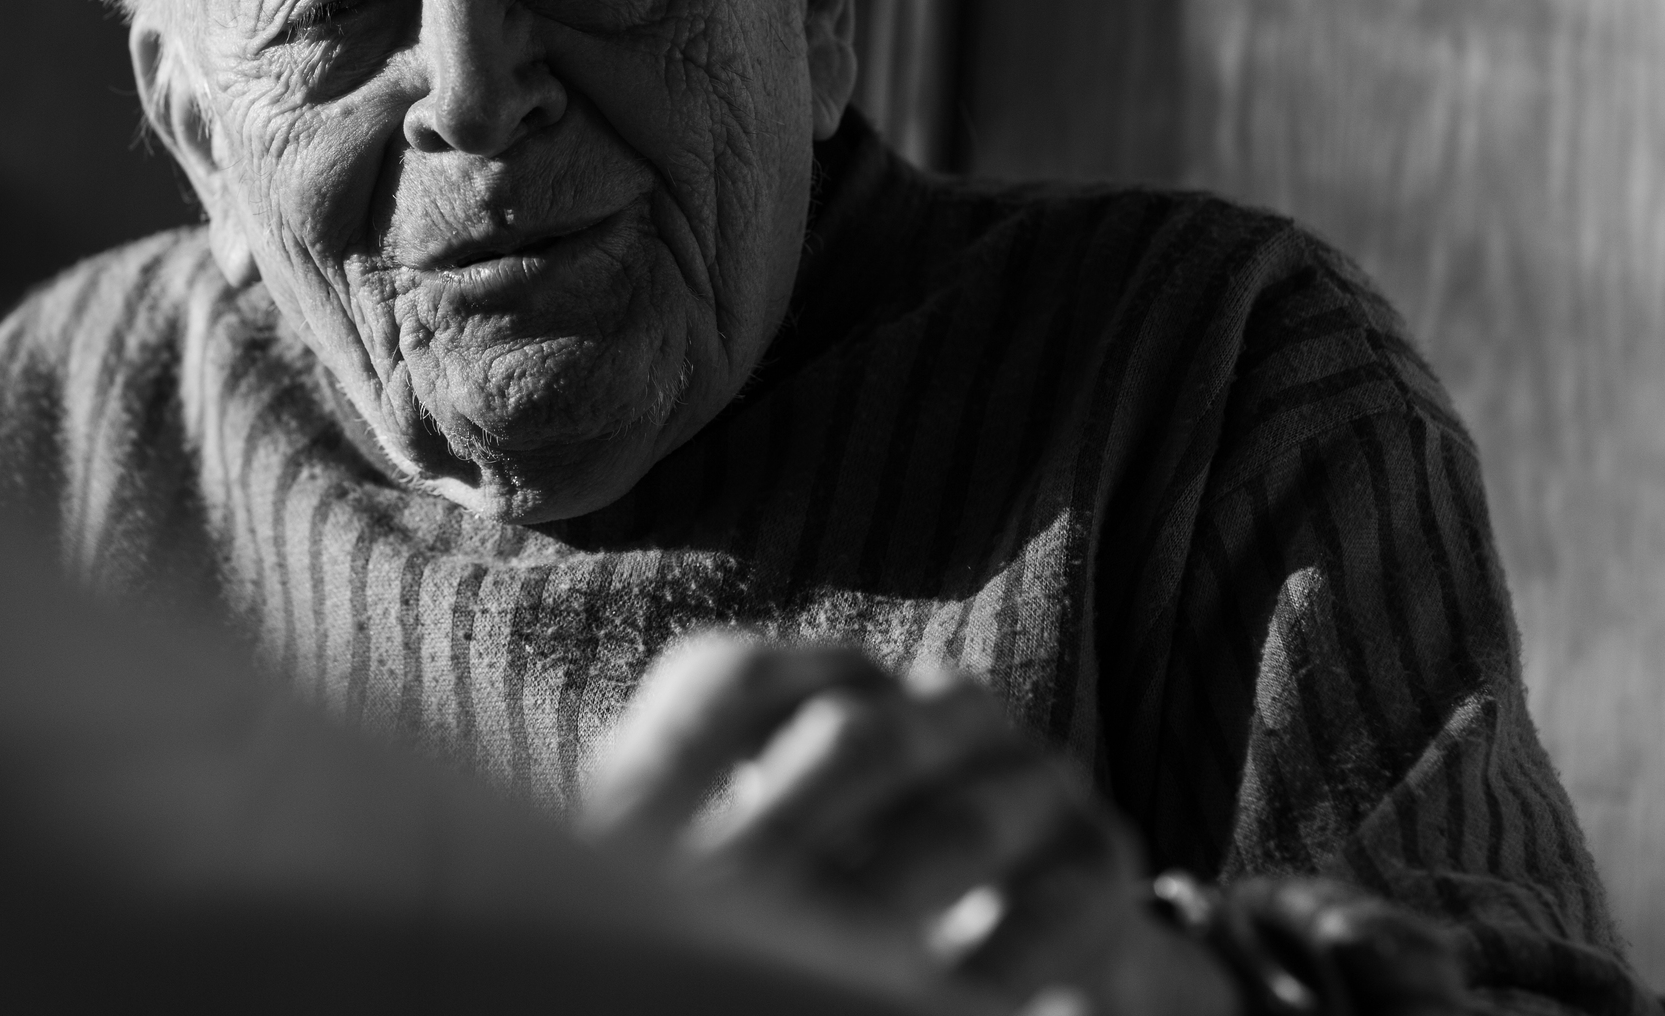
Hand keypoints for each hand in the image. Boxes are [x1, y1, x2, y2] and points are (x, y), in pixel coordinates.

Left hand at [581, 632, 1237, 1015]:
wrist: (1004, 951)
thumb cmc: (827, 900)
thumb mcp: (748, 865)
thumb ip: (667, 863)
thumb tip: (567, 880)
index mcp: (823, 683)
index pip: (736, 681)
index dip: (669, 760)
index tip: (603, 849)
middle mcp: (930, 706)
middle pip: (849, 740)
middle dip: (772, 837)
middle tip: (703, 916)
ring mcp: (1026, 775)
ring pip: (954, 824)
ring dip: (878, 907)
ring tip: (808, 970)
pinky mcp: (1097, 864)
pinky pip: (1053, 907)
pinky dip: (990, 965)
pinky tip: (928, 1007)